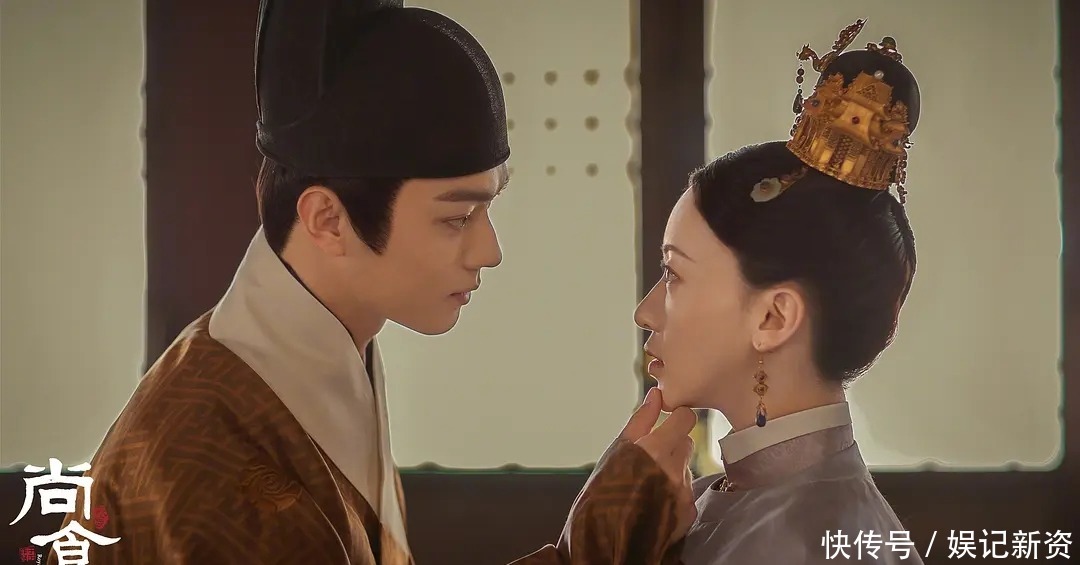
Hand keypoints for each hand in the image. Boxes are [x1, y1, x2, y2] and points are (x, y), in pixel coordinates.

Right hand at [618, 388, 696, 543]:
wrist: (603, 538)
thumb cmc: (602, 490)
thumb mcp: (617, 450)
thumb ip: (641, 420)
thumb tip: (656, 394)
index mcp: (656, 450)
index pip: (686, 420)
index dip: (678, 418)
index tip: (668, 422)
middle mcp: (674, 471)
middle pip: (686, 443)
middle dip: (671, 445)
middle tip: (649, 457)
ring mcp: (683, 493)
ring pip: (686, 467)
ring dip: (672, 469)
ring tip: (647, 483)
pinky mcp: (688, 512)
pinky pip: (687, 491)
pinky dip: (674, 492)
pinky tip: (654, 499)